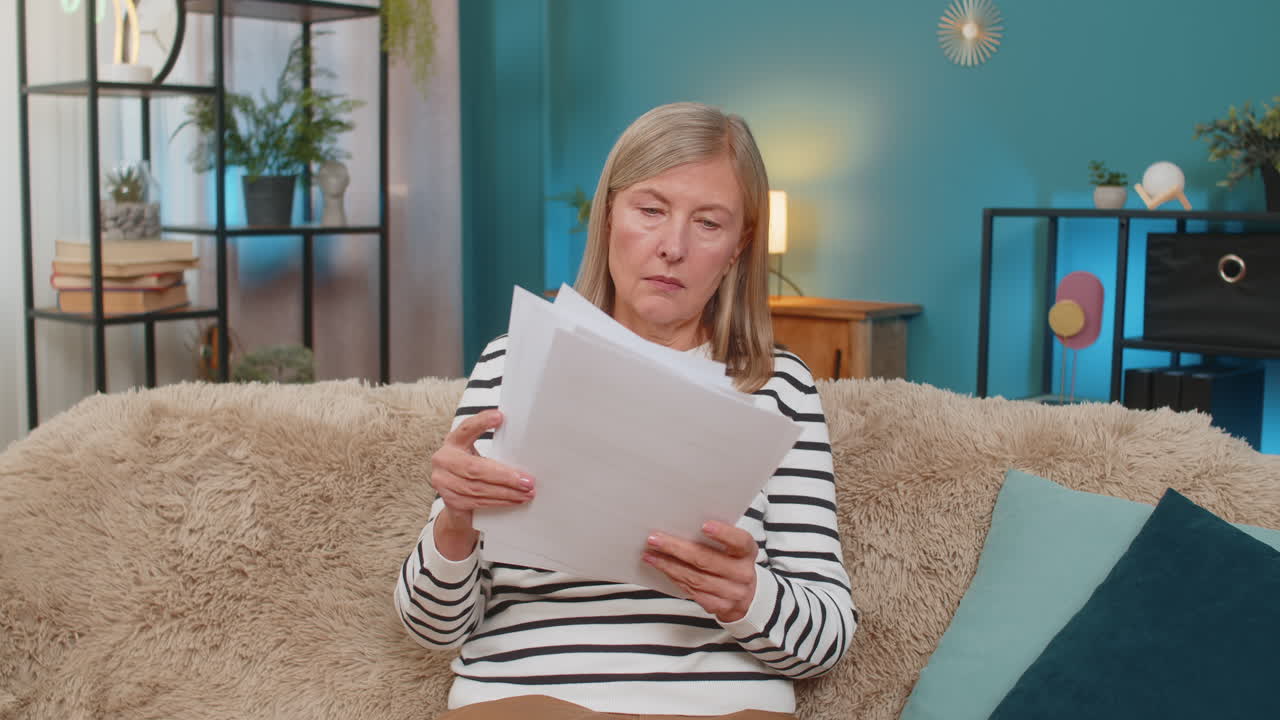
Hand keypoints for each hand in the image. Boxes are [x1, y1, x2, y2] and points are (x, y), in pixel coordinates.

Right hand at [429, 409, 534, 558]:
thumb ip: (492, 447)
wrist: (455, 500)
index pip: (466, 429)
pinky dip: (499, 502)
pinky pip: (479, 502)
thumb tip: (522, 443)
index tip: (499, 417)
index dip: (481, 422)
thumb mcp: (476, 453)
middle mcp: (444, 460)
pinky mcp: (450, 501)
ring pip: (478, 488)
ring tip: (526, 493)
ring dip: (507, 492)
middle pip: (475, 468)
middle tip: (527, 481)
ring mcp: (443, 482)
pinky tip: (514, 500)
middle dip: (505, 476)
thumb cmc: (471, 471)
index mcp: (453, 441)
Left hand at [643, 521, 757, 622]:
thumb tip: (680, 523)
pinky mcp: (720, 607)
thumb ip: (716, 538)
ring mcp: (733, 593)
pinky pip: (692, 592)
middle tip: (655, 539)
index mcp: (747, 552)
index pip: (739, 541)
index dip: (723, 533)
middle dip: (677, 548)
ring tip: (651, 554)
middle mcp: (743, 573)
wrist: (748, 597)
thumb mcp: (733, 548)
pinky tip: (661, 568)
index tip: (704, 525)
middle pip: (707, 560)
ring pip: (695, 578)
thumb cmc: (733, 563)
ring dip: (669, 565)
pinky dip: (674, 577)